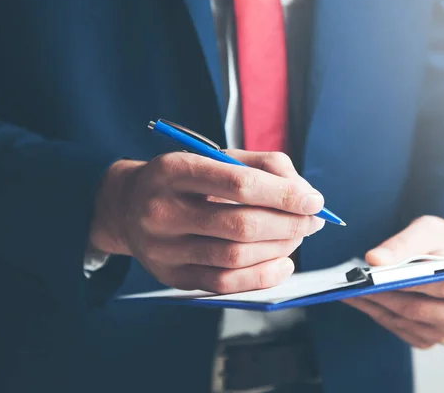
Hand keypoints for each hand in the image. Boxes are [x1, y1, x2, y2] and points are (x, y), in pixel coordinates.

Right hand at [89, 150, 325, 292]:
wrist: (129, 207)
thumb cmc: (185, 179)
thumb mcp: (217, 158)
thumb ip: (264, 167)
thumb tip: (305, 195)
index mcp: (174, 170)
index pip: (238, 184)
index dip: (283, 195)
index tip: (314, 201)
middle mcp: (163, 210)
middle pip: (241, 225)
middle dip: (289, 224)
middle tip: (313, 220)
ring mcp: (164, 249)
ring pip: (236, 256)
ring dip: (281, 248)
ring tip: (298, 236)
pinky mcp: (172, 276)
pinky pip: (225, 284)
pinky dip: (263, 276)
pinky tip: (284, 263)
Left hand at [343, 216, 443, 348]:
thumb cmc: (442, 243)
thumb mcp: (427, 231)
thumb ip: (402, 244)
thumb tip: (374, 260)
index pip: (443, 287)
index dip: (410, 282)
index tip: (378, 275)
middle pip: (418, 310)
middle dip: (384, 295)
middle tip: (356, 283)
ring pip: (404, 322)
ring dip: (374, 305)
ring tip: (350, 289)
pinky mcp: (429, 339)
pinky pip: (398, 329)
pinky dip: (376, 313)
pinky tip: (359, 299)